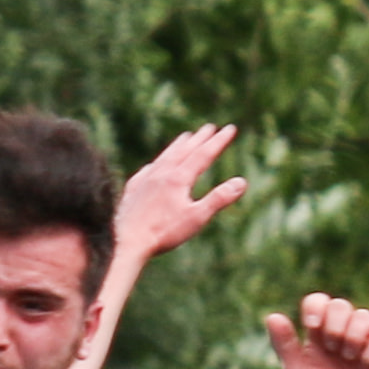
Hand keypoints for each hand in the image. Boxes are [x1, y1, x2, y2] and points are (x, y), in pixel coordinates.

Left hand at [112, 122, 246, 273]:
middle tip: (210, 127)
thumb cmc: (163, 232)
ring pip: (164, 157)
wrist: (126, 240)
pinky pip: (147, 170)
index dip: (218, 141)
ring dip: (177, 146)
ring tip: (185, 137)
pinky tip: (154, 165)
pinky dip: (156, 163)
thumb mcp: (196, 218)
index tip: (230, 129)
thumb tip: (241, 182)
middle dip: (199, 139)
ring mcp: (145, 180)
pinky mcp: (133, 190)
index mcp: (179, 178)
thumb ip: (219, 199)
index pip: (203, 154)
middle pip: (184, 150)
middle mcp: (161, 173)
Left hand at [261, 291, 368, 368]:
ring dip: (353, 337)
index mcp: (319, 332)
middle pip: (341, 305)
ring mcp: (364, 340)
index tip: (312, 326)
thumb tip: (272, 316)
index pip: (318, 301)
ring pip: (365, 316)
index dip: (316, 307)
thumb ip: (284, 344)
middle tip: (332, 349)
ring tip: (348, 357)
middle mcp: (342, 331)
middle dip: (335, 325)